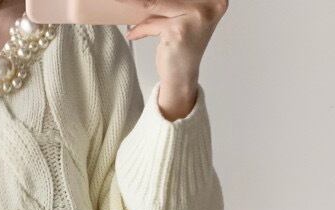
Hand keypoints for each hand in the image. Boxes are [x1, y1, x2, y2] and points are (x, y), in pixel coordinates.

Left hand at [120, 0, 227, 120]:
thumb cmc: (183, 48)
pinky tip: (132, 34)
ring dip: (134, 4)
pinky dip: (139, 30)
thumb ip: (174, 4)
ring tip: (119, 1)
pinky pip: (151, 24)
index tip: (149, 0)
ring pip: (156, 4)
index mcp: (215, 1)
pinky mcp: (178, 30)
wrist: (183, 77)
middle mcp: (209, 7)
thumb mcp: (184, 19)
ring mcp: (195, 18)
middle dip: (143, 0)